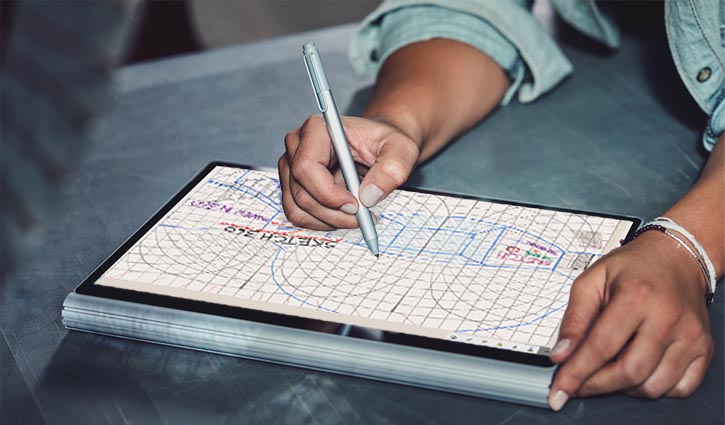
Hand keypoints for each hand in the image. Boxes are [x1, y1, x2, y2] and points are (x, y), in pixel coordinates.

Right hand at [278, 115, 419, 229]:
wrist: (379, 144)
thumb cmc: (385, 141)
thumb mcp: (400, 150)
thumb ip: (391, 169)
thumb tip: (369, 196)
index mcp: (317, 129)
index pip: (306, 168)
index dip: (328, 194)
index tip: (355, 205)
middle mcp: (298, 145)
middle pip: (300, 192)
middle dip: (332, 213)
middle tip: (361, 218)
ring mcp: (291, 165)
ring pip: (297, 207)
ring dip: (327, 220)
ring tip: (355, 216)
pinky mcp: (293, 184)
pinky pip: (298, 213)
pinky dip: (320, 221)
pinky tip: (342, 214)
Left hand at [548, 231, 713, 410]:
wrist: (675, 258)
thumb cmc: (632, 268)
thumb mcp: (591, 280)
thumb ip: (574, 319)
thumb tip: (561, 355)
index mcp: (636, 296)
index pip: (601, 347)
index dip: (576, 373)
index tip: (559, 391)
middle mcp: (668, 317)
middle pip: (629, 372)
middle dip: (596, 386)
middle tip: (578, 384)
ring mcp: (690, 335)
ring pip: (653, 386)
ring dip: (623, 388)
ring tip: (607, 371)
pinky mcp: (704, 348)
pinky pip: (679, 388)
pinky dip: (653, 388)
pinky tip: (637, 372)